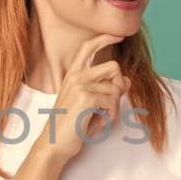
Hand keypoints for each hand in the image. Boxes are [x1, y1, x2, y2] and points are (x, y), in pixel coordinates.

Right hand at [31, 34, 130, 161]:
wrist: (54, 144)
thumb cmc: (70, 125)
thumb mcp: (88, 104)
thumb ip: (105, 89)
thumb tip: (126, 81)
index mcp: (73, 74)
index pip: (88, 47)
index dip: (105, 38)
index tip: (120, 35)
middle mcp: (76, 76)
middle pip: (114, 67)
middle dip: (119, 86)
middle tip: (110, 104)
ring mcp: (80, 86)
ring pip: (116, 90)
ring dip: (113, 109)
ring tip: (99, 119)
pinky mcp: (86, 98)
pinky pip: (113, 103)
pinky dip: (110, 117)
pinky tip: (97, 124)